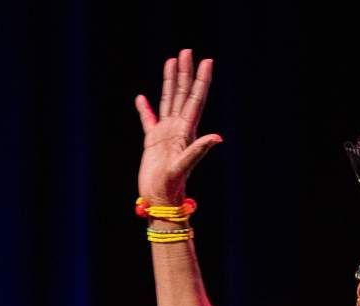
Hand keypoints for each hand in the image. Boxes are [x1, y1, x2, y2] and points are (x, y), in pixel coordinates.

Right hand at [135, 49, 221, 204]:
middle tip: (187, 51)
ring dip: (170, 81)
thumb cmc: (171, 187)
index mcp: (186, 131)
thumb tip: (218, 137)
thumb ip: (198, 150)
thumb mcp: (184, 167)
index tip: (207, 60)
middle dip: (185, 72)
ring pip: (167, 101)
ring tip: (171, 61)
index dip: (202, 80)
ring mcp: (165, 134)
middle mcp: (177, 129)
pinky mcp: (152, 142)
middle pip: (182, 94)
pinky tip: (141, 98)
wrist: (159, 201)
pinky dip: (145, 109)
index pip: (195, 99)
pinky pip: (148, 120)